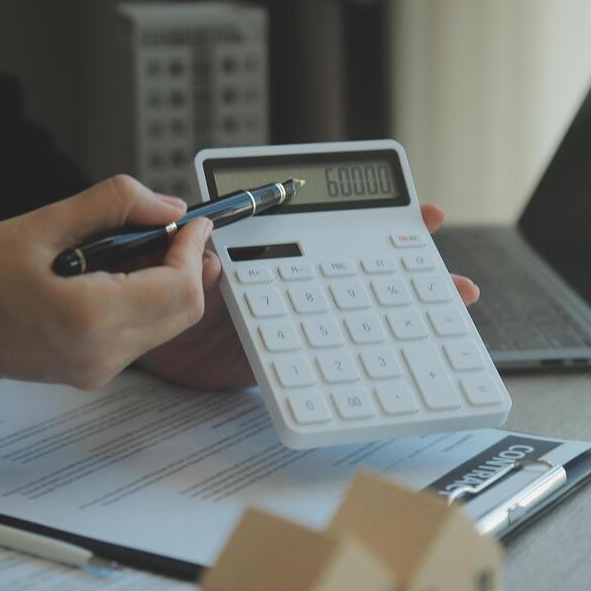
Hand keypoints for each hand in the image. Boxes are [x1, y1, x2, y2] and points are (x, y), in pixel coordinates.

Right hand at [0, 175, 214, 388]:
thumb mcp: (44, 224)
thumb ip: (115, 205)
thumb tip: (170, 208)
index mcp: (90, 317)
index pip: (178, 288)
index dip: (194, 249)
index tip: (194, 223)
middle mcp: (100, 355)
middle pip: (184, 313)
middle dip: (190, 269)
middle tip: (180, 233)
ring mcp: (97, 371)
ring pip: (168, 327)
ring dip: (170, 286)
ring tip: (146, 248)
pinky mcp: (91, 374)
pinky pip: (141, 338)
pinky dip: (147, 303)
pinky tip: (124, 275)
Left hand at [138, 202, 479, 390]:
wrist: (135, 334)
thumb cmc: (153, 282)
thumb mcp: (180, 256)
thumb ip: (201, 251)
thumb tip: (218, 256)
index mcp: (271, 247)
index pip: (334, 226)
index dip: (382, 222)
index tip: (425, 219)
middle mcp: (288, 282)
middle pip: (359, 276)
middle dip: (412, 278)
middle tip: (455, 285)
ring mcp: (288, 322)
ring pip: (350, 320)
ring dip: (395, 323)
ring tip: (440, 322)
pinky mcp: (275, 360)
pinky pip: (315, 364)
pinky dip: (350, 369)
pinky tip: (383, 371)